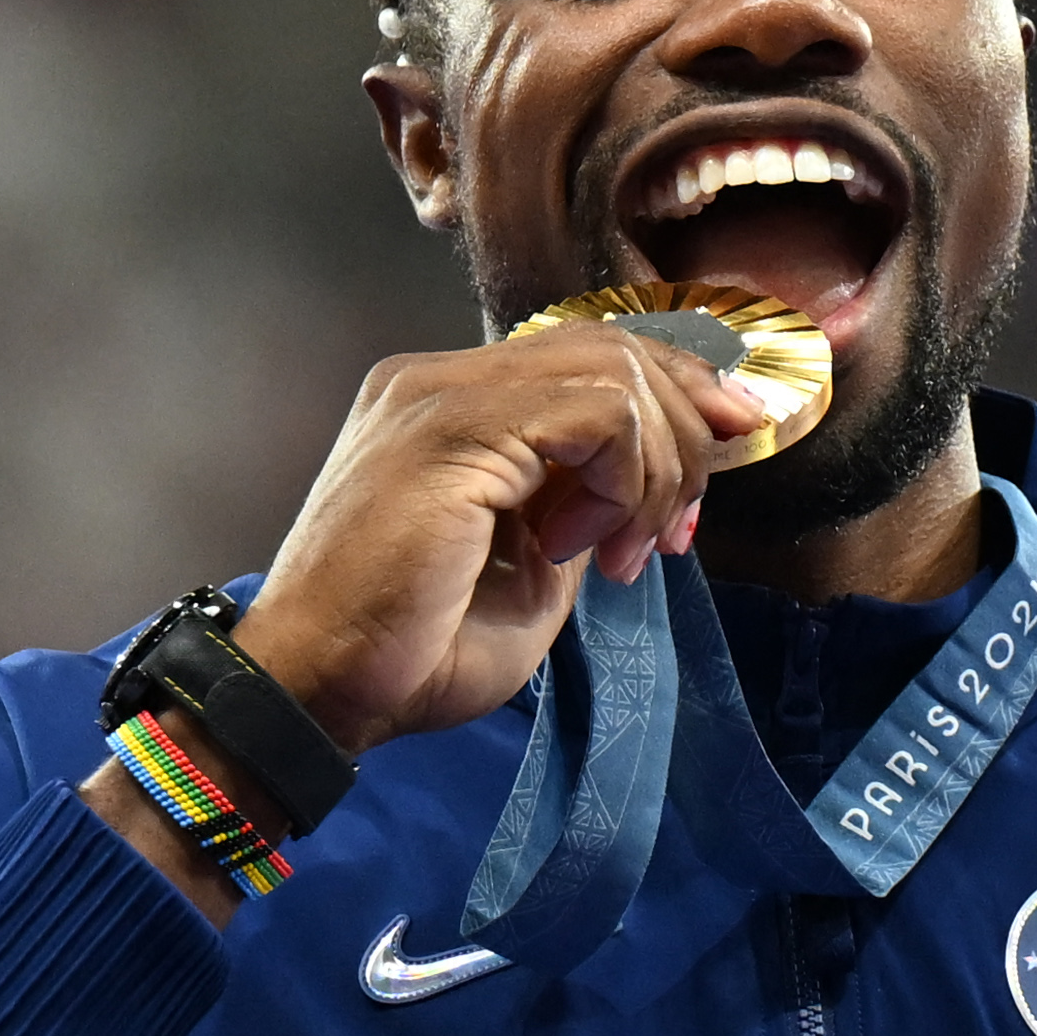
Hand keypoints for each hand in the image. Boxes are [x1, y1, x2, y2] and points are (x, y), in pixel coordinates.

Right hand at [226, 326, 767, 751]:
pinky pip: (598, 412)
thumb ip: (578, 514)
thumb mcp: (529, 577)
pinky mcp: (457, 427)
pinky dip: (622, 479)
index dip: (671, 396)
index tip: (715, 463)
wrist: (321, 690)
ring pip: (615, 373)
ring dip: (654, 469)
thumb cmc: (408, 655)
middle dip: (685, 426)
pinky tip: (586, 545)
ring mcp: (441, 393)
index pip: (586, 354)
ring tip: (629, 553)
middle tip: (683, 525)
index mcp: (449, 405)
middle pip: (611, 346)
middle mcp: (439, 379)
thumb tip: (642, 490)